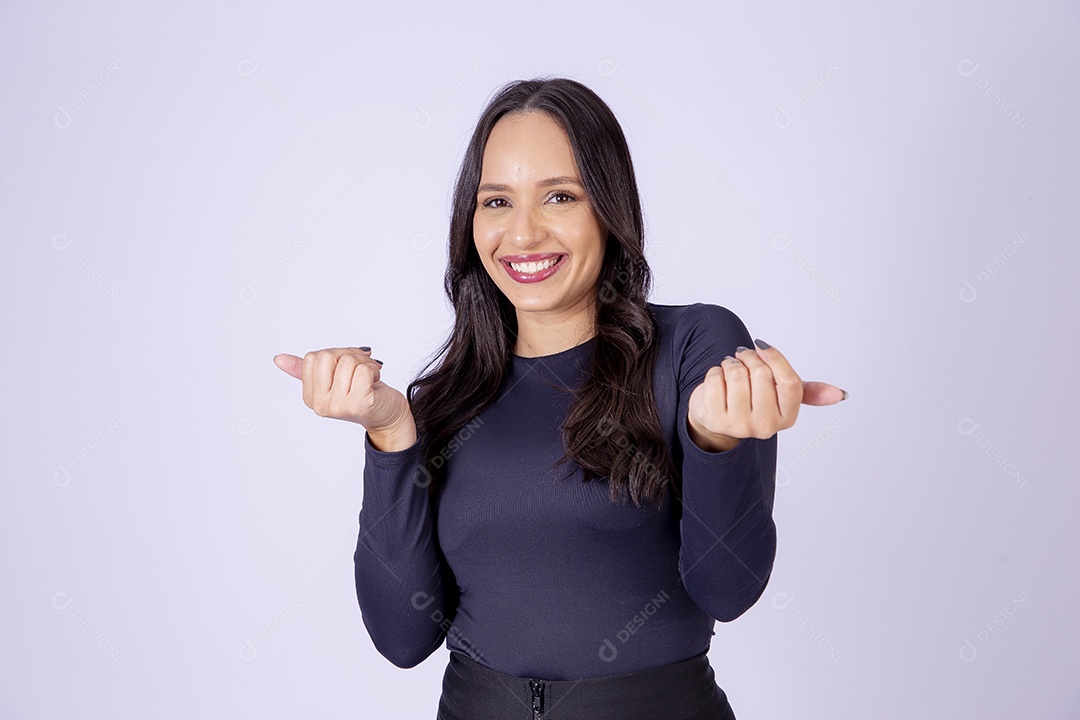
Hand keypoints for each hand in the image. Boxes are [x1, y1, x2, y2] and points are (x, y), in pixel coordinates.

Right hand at [273, 348, 412, 435]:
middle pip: (328, 356)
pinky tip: (375, 382)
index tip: (347, 366)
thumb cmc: (362, 393)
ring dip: (365, 364)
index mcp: (310, 397)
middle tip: (360, 370)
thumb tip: (278, 359)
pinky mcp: (359, 403)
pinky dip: (374, 369)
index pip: (313, 357)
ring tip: (369, 378)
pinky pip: (364, 370)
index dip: (335, 355)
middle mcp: (320, 404)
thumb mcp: (332, 379)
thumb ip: (305, 370)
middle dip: (350, 356)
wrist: (388, 415)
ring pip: (348, 361)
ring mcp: (338, 406)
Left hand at [687, 340, 845, 451]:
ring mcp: (740, 426)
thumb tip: (841, 394)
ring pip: (737, 373)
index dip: (774, 357)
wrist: (716, 420)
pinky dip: (714, 372)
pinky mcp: (716, 420)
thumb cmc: (752, 400)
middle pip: (761, 374)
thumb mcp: (781, 396)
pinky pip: (715, 379)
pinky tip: (718, 381)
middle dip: (748, 357)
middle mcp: (766, 427)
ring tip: (730, 369)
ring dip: (730, 363)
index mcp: (788, 418)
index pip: (789, 381)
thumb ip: (808, 391)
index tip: (761, 346)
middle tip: (742, 357)